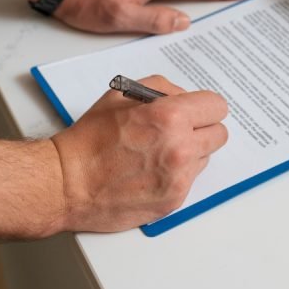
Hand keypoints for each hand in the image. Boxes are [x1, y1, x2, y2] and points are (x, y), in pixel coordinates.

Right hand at [50, 76, 228, 231]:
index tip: (195, 110)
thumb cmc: (91, 138)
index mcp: (170, 116)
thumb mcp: (122, 94)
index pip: (217, 106)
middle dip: (201, 129)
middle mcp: (180, 147)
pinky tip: (152, 171)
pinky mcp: (174, 200)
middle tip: (179, 131)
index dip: (204, 106)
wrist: (69, 182)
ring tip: (158, 152)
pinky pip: (191, 180)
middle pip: (219, 134)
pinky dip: (177, 174)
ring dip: (190, 153)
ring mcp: (179, 177)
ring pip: (206, 157)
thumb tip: (186, 97)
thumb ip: (163, 89)